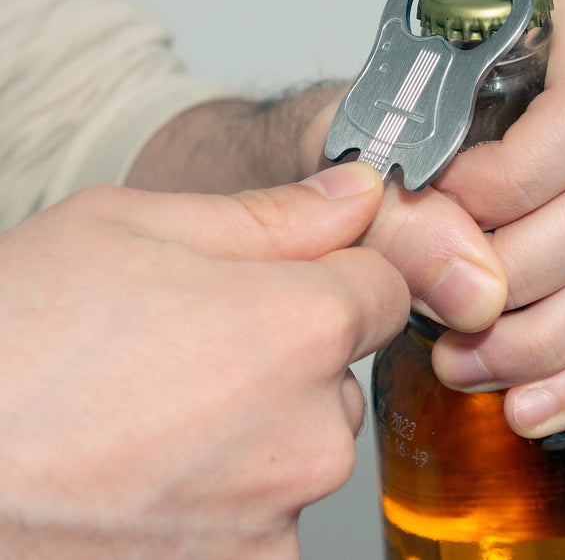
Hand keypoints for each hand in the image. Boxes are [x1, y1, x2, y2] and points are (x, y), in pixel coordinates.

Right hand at [0, 162, 407, 557]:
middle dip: (288, 358)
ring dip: (257, 430)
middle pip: (339, 374)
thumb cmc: (14, 343)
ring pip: (303, 446)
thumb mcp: (133, 229)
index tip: (287, 283)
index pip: (384, 288)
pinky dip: (228, 497)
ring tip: (155, 420)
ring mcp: (278, 516)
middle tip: (187, 354)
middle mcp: (312, 432)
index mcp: (302, 327)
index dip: (337, 276)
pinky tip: (151, 478)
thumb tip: (357, 191)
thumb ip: (272, 213)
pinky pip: (267, 516)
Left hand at [301, 0, 564, 438]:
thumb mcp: (367, 136)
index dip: (517, 184)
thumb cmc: (386, 113)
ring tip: (469, 366)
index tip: (446, 213)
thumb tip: (466, 286)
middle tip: (448, 318)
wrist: (398, 136)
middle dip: (525, 279)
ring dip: (548, 339)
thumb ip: (399, 201)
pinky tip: (528, 400)